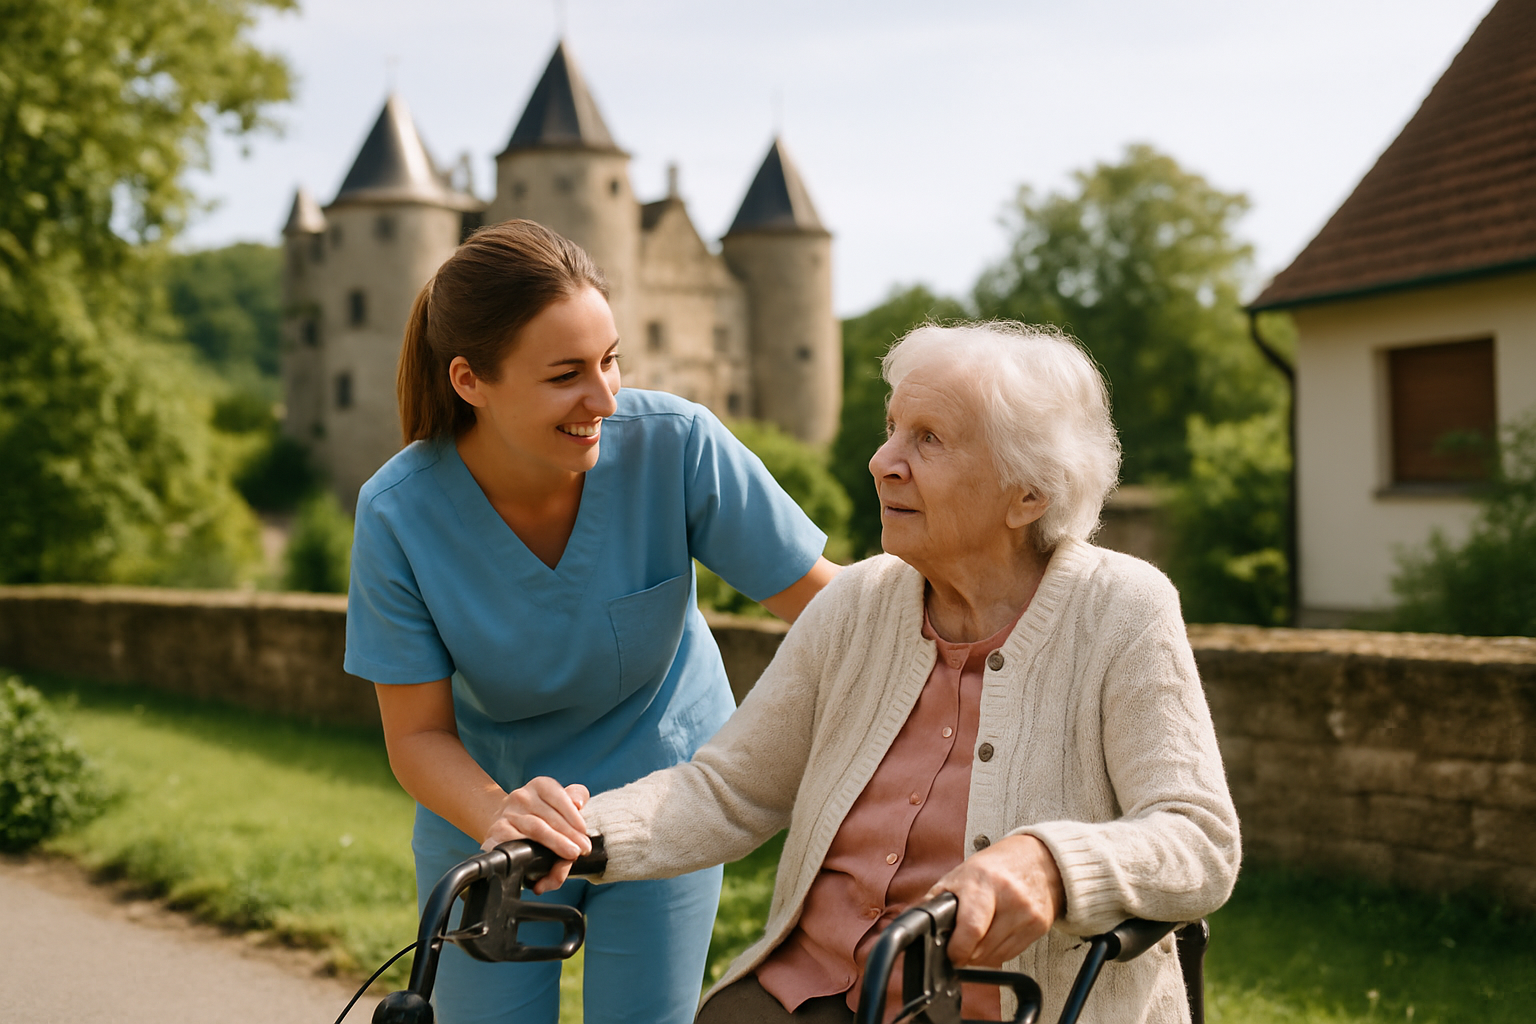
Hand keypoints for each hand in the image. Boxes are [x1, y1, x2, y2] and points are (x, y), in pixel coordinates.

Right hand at [480, 777, 591, 892]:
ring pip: (535, 828)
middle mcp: (521, 796)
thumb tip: (578, 803)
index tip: (584, 832)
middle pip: (549, 816)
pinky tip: (540, 859)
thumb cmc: (543, 814)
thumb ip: (575, 796)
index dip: (574, 816)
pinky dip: (528, 851)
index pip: (559, 797)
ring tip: (570, 855)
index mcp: (540, 785)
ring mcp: (507, 813)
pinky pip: (515, 841)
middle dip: (569, 835)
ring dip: (556, 843)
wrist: (507, 822)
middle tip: (582, 849)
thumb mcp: (560, 800)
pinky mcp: (496, 831)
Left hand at [925, 834, 1064, 966]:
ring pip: (995, 957)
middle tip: (959, 944)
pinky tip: (993, 937)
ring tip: (977, 937)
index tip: (950, 953)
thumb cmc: (994, 867)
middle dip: (965, 953)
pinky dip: (997, 953)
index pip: (970, 928)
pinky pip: (1011, 955)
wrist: (1038, 859)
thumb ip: (936, 900)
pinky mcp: (1040, 926)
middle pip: (981, 948)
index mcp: (983, 881)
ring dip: (980, 955)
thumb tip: (915, 922)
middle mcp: (1009, 897)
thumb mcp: (960, 874)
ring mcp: (1027, 913)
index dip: (956, 949)